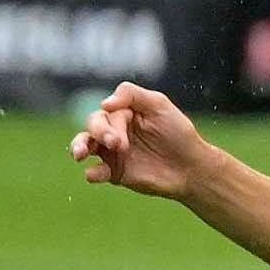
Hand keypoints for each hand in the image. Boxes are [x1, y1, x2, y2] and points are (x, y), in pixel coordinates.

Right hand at [70, 82, 213, 199]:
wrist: (190, 166)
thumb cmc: (177, 132)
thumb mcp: (159, 105)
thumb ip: (132, 95)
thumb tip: (104, 103)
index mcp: (123, 112)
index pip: (107, 112)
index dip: (112, 120)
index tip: (125, 121)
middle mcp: (113, 130)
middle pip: (93, 125)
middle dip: (101, 132)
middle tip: (118, 144)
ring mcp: (111, 152)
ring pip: (84, 145)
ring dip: (79, 147)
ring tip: (80, 154)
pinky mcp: (114, 172)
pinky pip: (95, 172)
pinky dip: (92, 172)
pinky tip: (94, 173)